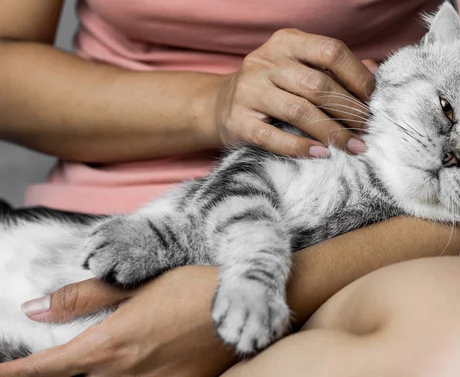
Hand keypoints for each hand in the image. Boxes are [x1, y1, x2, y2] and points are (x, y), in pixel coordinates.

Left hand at [0, 266, 235, 376]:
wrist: (242, 308)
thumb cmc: (190, 289)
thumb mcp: (136, 284)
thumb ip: (83, 299)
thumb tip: (35, 308)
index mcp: (112, 344)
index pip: (50, 367)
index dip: (18, 372)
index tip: (0, 373)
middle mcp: (126, 373)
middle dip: (57, 373)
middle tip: (54, 362)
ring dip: (93, 374)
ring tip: (101, 358)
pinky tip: (135, 364)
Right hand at [213, 28, 376, 156]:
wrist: (218, 105)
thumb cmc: (271, 87)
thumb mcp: (300, 68)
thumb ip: (334, 69)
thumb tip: (375, 73)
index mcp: (286, 43)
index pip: (330, 51)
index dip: (357, 76)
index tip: (372, 100)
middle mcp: (265, 62)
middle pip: (317, 85)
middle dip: (349, 110)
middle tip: (367, 129)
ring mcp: (249, 91)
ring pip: (299, 111)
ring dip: (332, 133)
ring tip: (353, 147)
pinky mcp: (238, 121)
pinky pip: (273, 137)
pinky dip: (300, 147)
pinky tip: (322, 154)